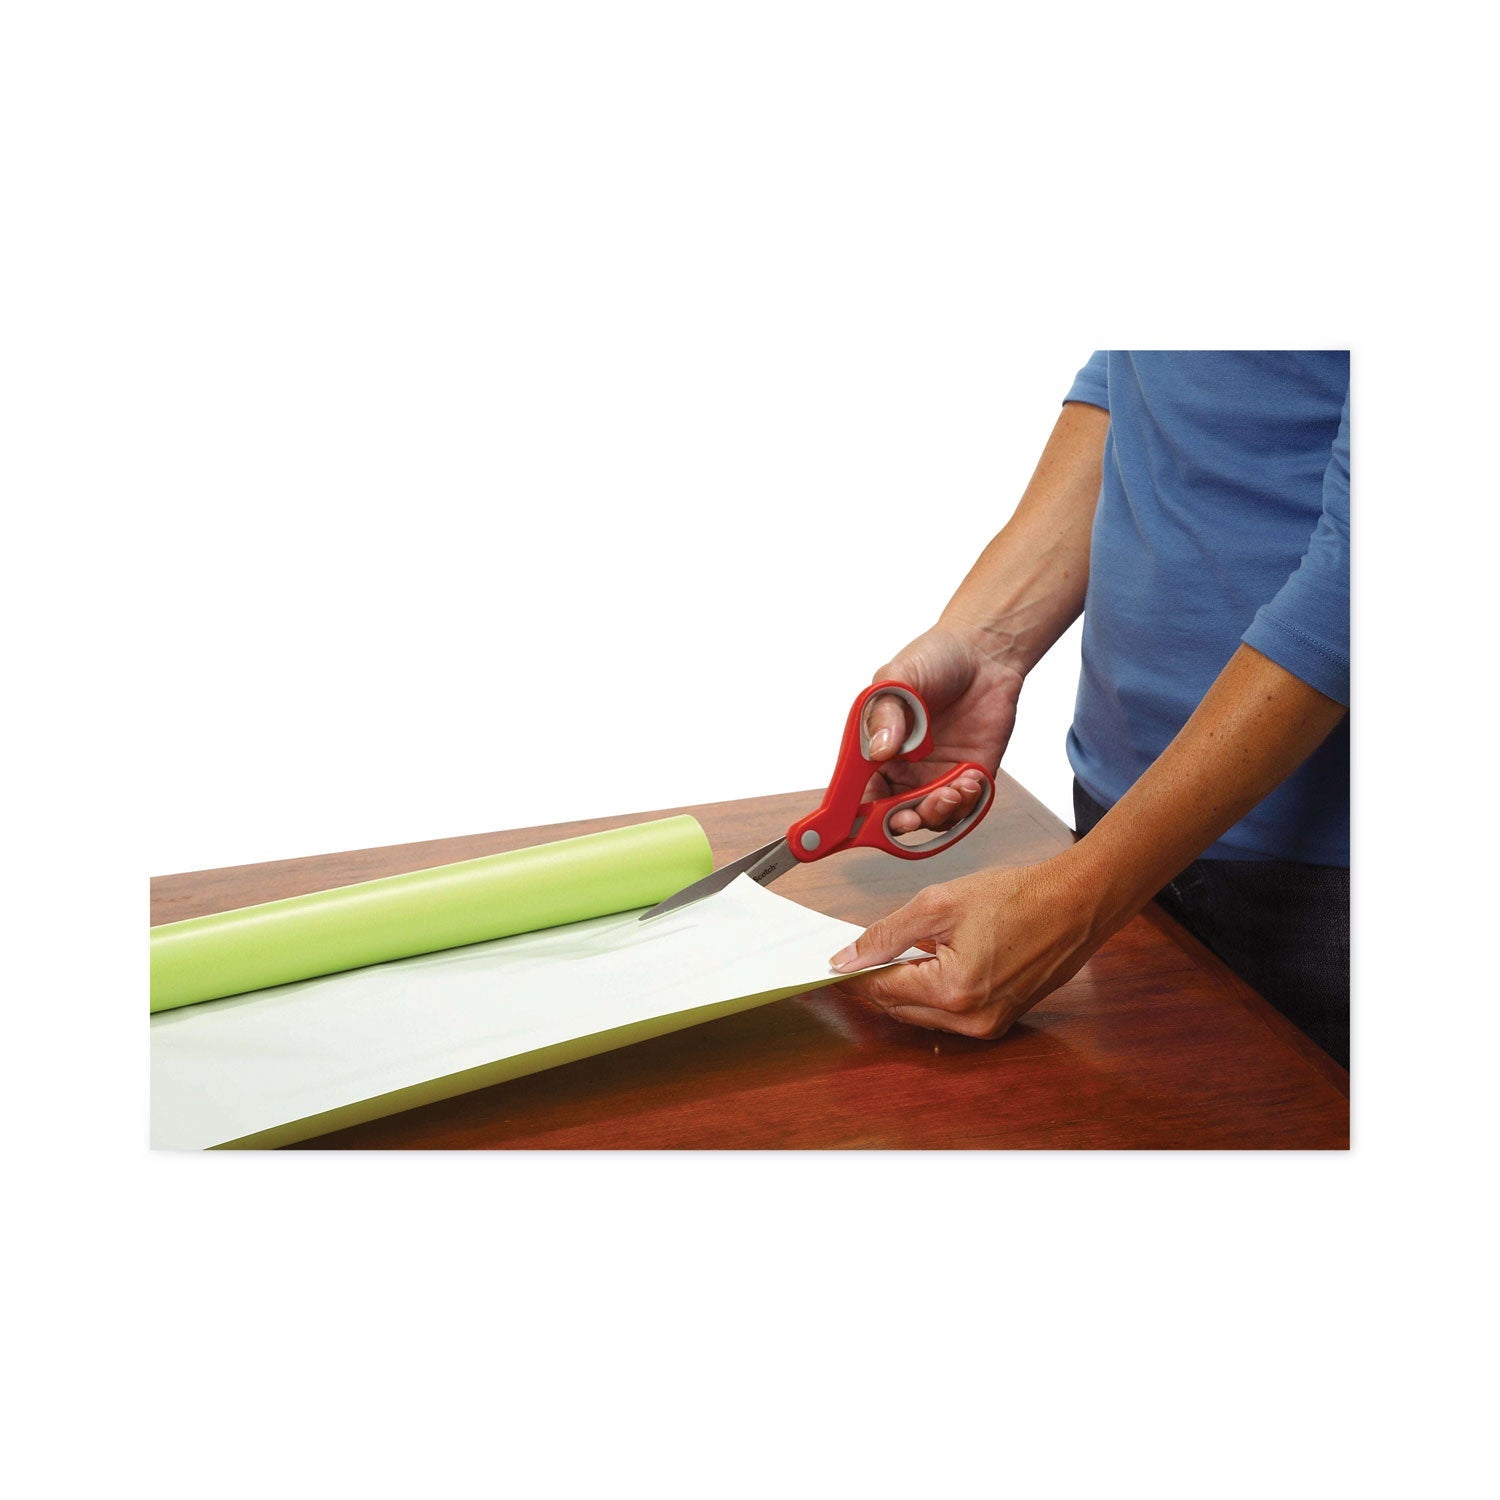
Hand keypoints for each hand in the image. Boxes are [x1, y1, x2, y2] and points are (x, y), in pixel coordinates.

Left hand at [826, 854, 1106, 1038]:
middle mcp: (970, 1020)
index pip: (882, 988)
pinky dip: (931, 992)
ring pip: (921, 1014)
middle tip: (859, 952)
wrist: (1076, 903)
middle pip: (898, 1007)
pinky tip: (929, 963)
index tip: (832, 961)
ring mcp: (987, 1026)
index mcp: (953, 991)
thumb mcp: (940, 903)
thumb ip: (887, 933)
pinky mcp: (999, 1021)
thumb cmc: (1018, 897)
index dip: (854, 972)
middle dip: (876, 980)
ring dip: (903, 987)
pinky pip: (948, 1014)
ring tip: (898, 951)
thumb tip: (847, 958)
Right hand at [864, 625, 1022, 832]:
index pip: (856, 792)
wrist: (983, 651)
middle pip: (892, 814)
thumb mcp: (898, 678)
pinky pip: (965, 807)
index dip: (852, 813)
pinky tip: (970, 780)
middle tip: (909, 815)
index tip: (853, 822)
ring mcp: (937, 775)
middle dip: (899, 822)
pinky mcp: (970, 775)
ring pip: (929, 816)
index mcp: (875, 750)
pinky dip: (966, 804)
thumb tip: (880, 749)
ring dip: (937, 813)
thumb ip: (885, 713)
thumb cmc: (934, 658)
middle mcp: (903, 769)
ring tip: (951, 791)